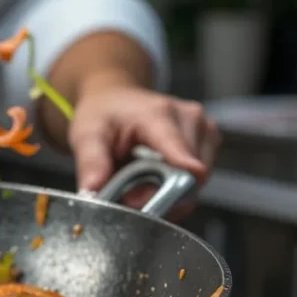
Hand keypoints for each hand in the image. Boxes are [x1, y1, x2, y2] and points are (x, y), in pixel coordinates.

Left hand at [67, 80, 220, 210]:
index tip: (192, 179)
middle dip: (159, 194)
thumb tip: (93, 188)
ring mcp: (203, 127)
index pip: (176, 144)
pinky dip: (179, 188)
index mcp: (156, 113)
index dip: (184, 166)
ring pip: (196, 181)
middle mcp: (188, 117)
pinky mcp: (209, 139)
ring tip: (141, 182)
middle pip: (187, 173)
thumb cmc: (103, 115)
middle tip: (130, 197)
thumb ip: (91, 161)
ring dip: (169, 193)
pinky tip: (158, 178)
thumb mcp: (86, 134)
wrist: (116, 99)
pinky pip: (200, 179)